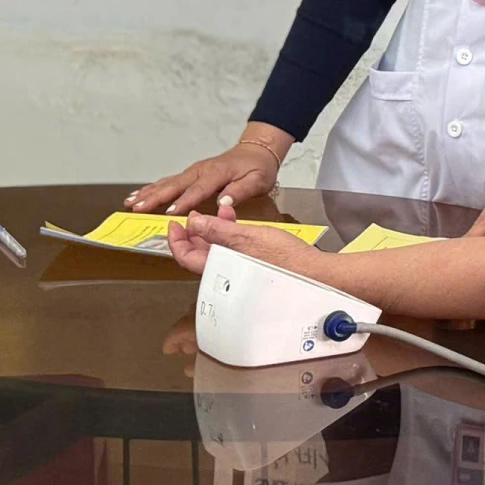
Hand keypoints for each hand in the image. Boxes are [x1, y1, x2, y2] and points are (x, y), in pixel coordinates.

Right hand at [127, 124, 290, 214]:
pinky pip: (169, 181)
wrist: (256, 151)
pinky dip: (153, 188)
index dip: (183, 202)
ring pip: (168, 183)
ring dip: (149, 193)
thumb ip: (241, 191)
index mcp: (217, 173)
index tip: (169, 213)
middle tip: (137, 208)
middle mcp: (201, 171)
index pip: (197, 190)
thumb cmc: (258, 168)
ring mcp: (193, 171)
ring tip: (131, 202)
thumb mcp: (258, 180)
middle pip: (175, 185)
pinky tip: (139, 195)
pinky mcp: (190, 174)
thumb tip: (223, 202)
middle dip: (155, 197)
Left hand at [164, 203, 317, 277]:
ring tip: (215, 212)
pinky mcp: (251, 266)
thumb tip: (193, 224)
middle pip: (198, 253)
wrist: (310, 272)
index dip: (176, 240)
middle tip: (193, 216)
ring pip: (215, 250)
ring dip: (212, 230)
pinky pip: (230, 250)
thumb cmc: (282, 257)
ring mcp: (237, 270)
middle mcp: (224, 272)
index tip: (175, 224)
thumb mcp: (246, 236)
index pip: (185, 256)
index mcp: (218, 267)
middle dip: (194, 232)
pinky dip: (228, 234)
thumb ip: (217, 230)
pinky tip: (235, 221)